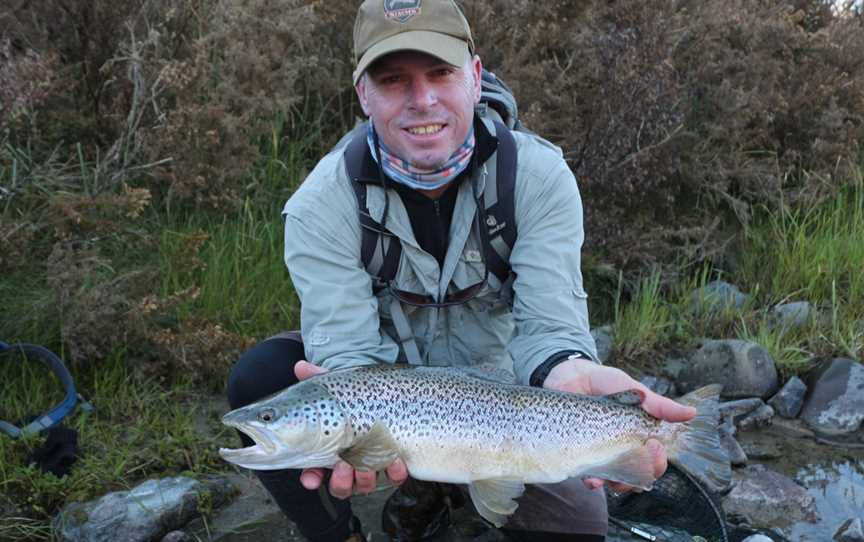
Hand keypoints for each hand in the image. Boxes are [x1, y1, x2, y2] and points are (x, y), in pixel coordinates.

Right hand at [294, 361, 407, 498]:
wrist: (390, 394)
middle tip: (342, 466)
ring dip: (365, 478)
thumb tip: (299, 366)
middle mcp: (349, 463)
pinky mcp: (395, 464)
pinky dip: (395, 471)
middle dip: (340, 481)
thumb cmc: (355, 397)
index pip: (314, 473)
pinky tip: (396, 459)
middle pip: (340, 485)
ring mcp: (372, 466)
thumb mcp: (337, 387)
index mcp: (329, 451)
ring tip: (367, 464)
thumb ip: (317, 378)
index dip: (311, 478)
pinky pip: (395, 477)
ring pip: (365, 485)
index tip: (310, 479)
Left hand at [543, 358, 695, 493]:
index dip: (657, 461)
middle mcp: (621, 449)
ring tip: (614, 479)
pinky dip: (593, 482)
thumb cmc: (604, 382)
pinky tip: (592, 479)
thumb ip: (658, 404)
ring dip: (618, 484)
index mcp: (638, 435)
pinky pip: (589, 476)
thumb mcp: (632, 389)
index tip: (654, 446)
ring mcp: (600, 453)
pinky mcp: (579, 454)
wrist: (568, 375)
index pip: (654, 459)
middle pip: (638, 475)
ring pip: (615, 480)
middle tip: (635, 460)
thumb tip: (691, 413)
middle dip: (641, 475)